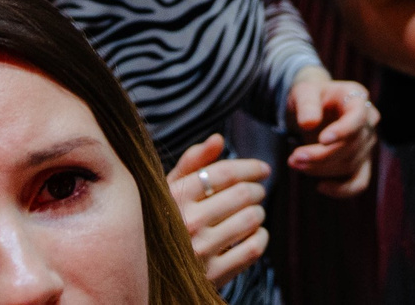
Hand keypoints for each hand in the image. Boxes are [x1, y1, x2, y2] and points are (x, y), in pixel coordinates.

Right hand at [168, 135, 269, 283]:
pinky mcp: (212, 275)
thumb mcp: (168, 190)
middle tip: (258, 192)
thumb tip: (218, 139)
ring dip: (259, 213)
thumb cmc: (164, 221)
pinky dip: (261, 238)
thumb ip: (192, 162)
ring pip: (251, 219)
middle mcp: (187, 222)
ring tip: (253, 213)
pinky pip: (252, 249)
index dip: (251, 167)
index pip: (225, 172)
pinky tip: (254, 234)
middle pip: (243, 194)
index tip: (263, 169)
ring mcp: (200, 250)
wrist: (150, 272)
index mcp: (176, 197)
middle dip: (257, 190)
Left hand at [284, 71, 379, 197]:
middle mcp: (369, 121)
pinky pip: (360, 181)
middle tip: (293, 157)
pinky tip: (320, 187)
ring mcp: (367, 143)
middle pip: (351, 145)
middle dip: (320, 155)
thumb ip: (306, 103)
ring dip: (320, 168)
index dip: (343, 131)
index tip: (322, 140)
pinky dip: (342, 190)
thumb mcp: (304, 92)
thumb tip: (309, 124)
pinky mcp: (362, 162)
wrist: (312, 108)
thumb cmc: (310, 96)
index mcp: (357, 98)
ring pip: (350, 164)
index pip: (358, 117)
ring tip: (295, 162)